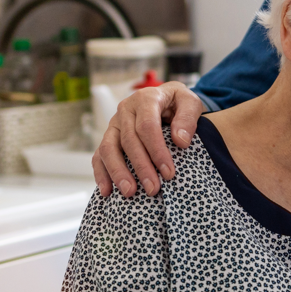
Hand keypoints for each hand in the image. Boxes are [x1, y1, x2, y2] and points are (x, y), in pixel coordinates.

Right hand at [91, 82, 205, 196]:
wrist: (167, 99)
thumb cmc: (178, 103)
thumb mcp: (191, 102)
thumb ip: (188, 118)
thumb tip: (180, 141)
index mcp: (145, 99)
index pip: (147, 126)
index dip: (157, 151)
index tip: (168, 173)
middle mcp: (126, 110)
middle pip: (128, 140)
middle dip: (141, 167)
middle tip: (152, 189)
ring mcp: (114, 124)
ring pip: (108, 148)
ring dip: (118, 172)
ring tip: (129, 193)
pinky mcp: (109, 137)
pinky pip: (99, 156)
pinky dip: (101, 174)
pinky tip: (107, 191)